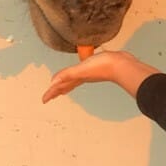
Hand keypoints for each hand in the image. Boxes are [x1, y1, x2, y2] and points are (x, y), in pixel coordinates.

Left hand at [42, 50, 160, 103]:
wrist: (122, 65)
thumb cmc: (104, 66)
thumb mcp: (82, 69)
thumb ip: (68, 74)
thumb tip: (53, 82)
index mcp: (78, 78)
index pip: (61, 86)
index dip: (51, 92)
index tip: (44, 100)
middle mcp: (83, 77)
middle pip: (67, 85)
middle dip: (58, 90)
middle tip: (51, 96)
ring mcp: (90, 74)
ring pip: (74, 80)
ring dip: (67, 83)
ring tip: (63, 85)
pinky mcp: (96, 67)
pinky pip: (83, 73)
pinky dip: (79, 74)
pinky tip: (82, 71)